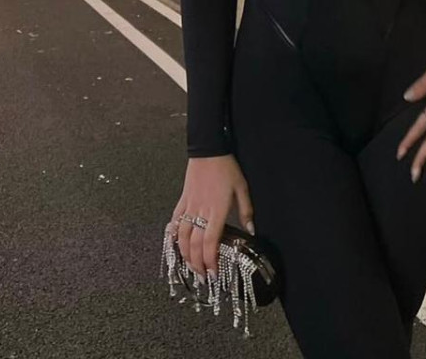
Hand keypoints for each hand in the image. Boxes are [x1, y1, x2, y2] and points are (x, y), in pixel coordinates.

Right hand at [166, 155, 254, 281]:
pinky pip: (175, 221)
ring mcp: (189, 206)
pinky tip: (176, 244)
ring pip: (182, 236)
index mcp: (216, 210)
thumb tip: (251, 230)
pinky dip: (174, 235)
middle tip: (202, 277)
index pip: (210, 242)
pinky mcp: (182, 200)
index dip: (210, 260)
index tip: (213, 273)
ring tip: (191, 266)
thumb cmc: (227, 168)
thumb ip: (246, 211)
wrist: (208, 149)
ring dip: (185, 254)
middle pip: (194, 244)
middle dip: (197, 263)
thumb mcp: (242, 187)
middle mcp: (200, 211)